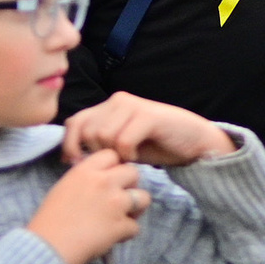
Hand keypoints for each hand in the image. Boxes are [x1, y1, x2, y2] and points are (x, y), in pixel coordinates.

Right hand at [27, 150, 150, 263]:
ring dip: (136, 209)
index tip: (108, 179)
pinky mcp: (121, 225)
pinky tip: (111, 237)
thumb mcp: (62, 189)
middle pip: (133, 172)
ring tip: (121, 218)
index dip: (113, 167)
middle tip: (117, 199)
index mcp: (85, 171)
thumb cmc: (49, 222)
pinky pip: (135, 227)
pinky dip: (126, 234)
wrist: (46, 248)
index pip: (112, 155)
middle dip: (129, 185)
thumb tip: (103, 176)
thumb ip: (85, 179)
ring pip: (143, 197)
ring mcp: (115, 203)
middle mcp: (103, 182)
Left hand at [62, 93, 236, 168]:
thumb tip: (69, 156)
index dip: (70, 145)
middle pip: (87, 132)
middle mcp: (118, 100)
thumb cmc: (155, 144)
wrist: (194, 142)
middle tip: (116, 158)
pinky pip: (122, 141)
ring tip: (128, 156)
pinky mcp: (148, 115)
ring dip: (114, 153)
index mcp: (108, 106)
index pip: (75, 122)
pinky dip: (128, 154)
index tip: (78, 163)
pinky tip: (138, 155)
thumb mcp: (119, 144)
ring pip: (103, 136)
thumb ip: (97, 142)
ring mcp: (133, 105)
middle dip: (97, 151)